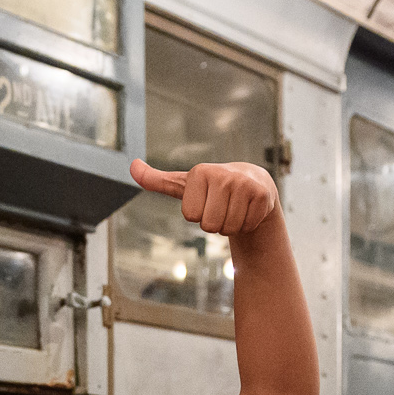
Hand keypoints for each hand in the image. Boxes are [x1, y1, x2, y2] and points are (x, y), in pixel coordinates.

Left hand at [130, 158, 280, 238]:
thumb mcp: (183, 184)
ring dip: (230, 224)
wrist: (253, 181)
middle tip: (220, 207)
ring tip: (233, 207)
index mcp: (200, 172)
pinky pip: (246, 226)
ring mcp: (244, 184)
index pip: (191, 216)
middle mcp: (223, 175)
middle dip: (213, 223)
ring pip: (228, 228)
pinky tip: (247, 209)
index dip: (197, 214)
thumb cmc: (212, 187)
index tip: (205, 200)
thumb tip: (131, 166)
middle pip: (209, 225)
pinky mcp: (262, 195)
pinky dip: (246, 224)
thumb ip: (156, 180)